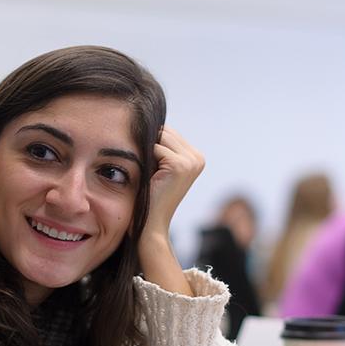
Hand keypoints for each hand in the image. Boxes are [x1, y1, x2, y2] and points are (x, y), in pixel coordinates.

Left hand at [136, 126, 203, 295]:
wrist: (151, 226)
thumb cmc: (149, 198)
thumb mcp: (157, 168)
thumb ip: (159, 146)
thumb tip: (146, 120)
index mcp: (196, 157)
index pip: (168, 132)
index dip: (152, 144)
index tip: (148, 165)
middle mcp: (198, 158)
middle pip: (165, 131)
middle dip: (149, 145)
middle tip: (146, 171)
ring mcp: (192, 161)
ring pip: (160, 137)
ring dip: (147, 153)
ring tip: (148, 174)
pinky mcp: (181, 165)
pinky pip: (155, 148)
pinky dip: (146, 160)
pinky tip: (149, 178)